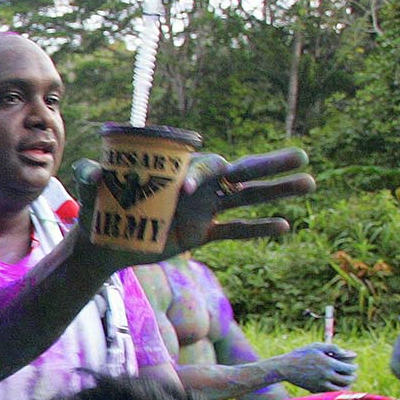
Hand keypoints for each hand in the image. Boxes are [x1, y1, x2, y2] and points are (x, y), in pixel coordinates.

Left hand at [70, 148, 313, 266]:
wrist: (103, 243)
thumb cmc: (99, 208)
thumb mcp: (91, 189)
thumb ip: (90, 175)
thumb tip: (94, 169)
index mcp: (178, 169)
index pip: (203, 165)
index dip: (201, 174)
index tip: (185, 189)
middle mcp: (197, 186)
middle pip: (241, 172)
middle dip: (271, 165)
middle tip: (303, 156)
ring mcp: (204, 210)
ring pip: (247, 199)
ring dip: (277, 193)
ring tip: (310, 183)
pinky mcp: (201, 233)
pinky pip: (236, 230)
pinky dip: (258, 229)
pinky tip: (285, 226)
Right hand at [274, 342, 358, 391]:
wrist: (285, 367)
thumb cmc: (301, 354)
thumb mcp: (316, 346)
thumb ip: (333, 348)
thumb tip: (347, 353)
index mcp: (328, 363)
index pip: (349, 368)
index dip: (354, 367)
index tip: (353, 365)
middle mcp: (326, 375)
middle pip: (348, 380)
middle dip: (352, 376)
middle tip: (351, 374)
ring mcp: (320, 384)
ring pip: (341, 389)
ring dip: (346, 385)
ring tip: (346, 381)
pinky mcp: (315, 390)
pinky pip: (330, 392)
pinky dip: (336, 390)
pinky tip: (335, 384)